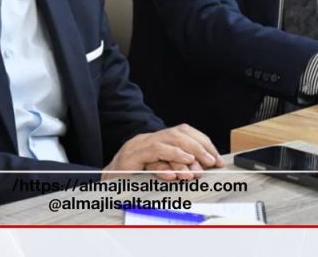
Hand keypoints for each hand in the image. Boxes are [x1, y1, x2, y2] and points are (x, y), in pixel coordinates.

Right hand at [102, 124, 224, 180]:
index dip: (203, 143)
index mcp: (155, 141)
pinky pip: (154, 152)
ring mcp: (137, 146)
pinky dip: (170, 157)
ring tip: (198, 168)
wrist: (101, 187)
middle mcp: (147, 139)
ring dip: (187, 154)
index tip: (216, 159)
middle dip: (199, 147)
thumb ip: (173, 167)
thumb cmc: (128, 181)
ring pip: (168, 140)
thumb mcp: (155, 172)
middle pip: (178, 132)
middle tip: (212, 162)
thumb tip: (197, 169)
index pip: (183, 131)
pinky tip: (179, 169)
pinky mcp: (130, 158)